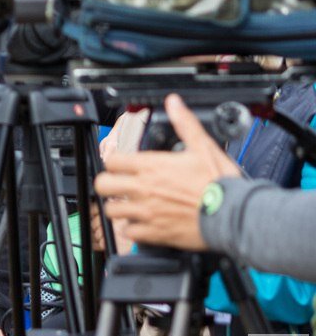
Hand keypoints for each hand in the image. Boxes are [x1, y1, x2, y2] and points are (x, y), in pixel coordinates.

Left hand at [95, 94, 238, 250]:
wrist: (234, 215)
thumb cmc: (220, 183)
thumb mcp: (203, 146)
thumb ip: (184, 123)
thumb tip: (174, 103)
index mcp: (152, 166)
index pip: (112, 161)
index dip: (115, 162)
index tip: (122, 165)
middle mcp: (144, 189)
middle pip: (103, 185)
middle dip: (108, 184)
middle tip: (118, 185)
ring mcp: (146, 212)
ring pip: (112, 210)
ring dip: (119, 207)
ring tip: (129, 205)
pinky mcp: (154, 233)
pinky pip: (129, 232)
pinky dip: (133, 229)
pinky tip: (142, 223)